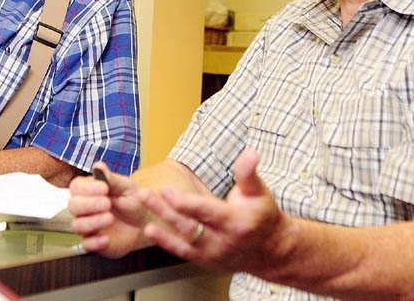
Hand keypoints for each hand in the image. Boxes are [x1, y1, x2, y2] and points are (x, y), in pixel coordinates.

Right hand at [68, 162, 150, 257]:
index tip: (105, 188)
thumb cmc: (134, 201)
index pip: (76, 187)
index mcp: (89, 190)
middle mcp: (84, 208)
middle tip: (107, 203)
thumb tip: (98, 166)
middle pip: (72, 205)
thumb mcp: (126, 188)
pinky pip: (85, 245)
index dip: (87, 188)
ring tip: (110, 218)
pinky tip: (107, 238)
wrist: (145, 223)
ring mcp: (87, 225)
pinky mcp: (93, 242)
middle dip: (88, 204)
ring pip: (76, 225)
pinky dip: (94, 242)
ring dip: (92, 222)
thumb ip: (111, 179)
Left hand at [140, 149, 289, 276]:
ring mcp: (213, 253)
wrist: (270, 250)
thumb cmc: (262, 216)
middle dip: (165, 209)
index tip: (165, 189)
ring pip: (183, 237)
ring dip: (161, 222)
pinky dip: (165, 241)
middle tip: (144, 194)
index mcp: (236, 221)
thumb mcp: (258, 192)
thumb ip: (248, 173)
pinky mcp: (205, 260)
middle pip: (189, 225)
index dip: (184, 202)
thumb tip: (250, 152)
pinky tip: (149, 230)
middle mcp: (223, 241)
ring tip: (144, 205)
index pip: (206, 211)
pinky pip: (182, 251)